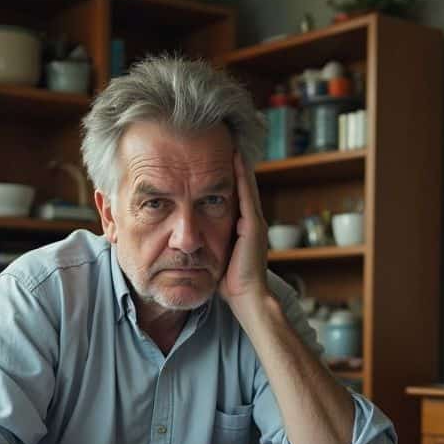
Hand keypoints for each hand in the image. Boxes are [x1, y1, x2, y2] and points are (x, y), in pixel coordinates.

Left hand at [219, 151, 269, 303]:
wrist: (247, 299)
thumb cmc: (229, 285)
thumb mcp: (216, 258)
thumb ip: (209, 244)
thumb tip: (189, 238)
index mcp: (243, 230)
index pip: (235, 197)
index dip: (227, 179)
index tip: (215, 162)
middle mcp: (251, 223)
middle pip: (242, 187)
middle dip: (234, 167)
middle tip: (225, 144)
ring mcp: (254, 223)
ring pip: (246, 186)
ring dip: (240, 166)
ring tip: (231, 145)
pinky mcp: (253, 226)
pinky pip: (246, 195)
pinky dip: (242, 176)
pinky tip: (236, 160)